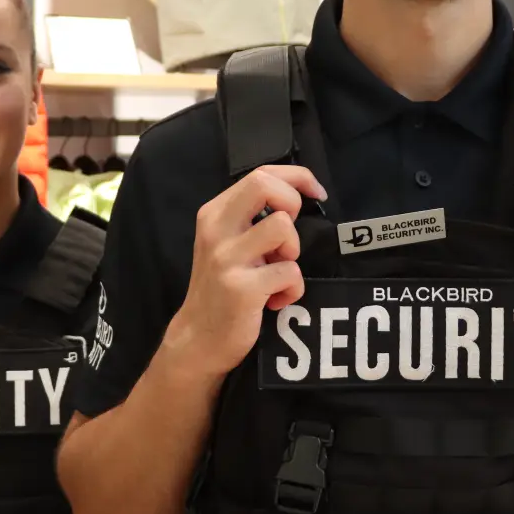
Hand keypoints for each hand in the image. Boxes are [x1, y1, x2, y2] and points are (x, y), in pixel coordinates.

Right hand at [169, 165, 326, 376]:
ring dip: (292, 250)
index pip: (260, 174)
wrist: (198, 339)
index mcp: (214, 213)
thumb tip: (295, 197)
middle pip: (264, 185)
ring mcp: (226, 259)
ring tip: (279, 269)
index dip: (297, 178)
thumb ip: (251, 219)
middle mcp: (216, 230)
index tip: (315, 193)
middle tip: (288, 234)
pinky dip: (293, 289)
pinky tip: (276, 300)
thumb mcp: (227, 243)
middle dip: (292, 202)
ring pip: (282, 227)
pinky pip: (290, 273)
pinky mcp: (241, 288)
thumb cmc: (221, 288)